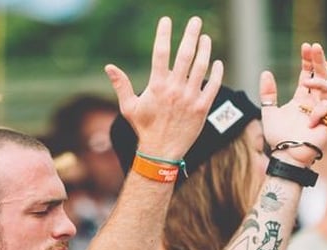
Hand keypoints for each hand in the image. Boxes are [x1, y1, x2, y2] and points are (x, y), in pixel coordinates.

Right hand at [105, 16, 222, 159]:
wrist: (161, 153)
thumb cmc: (144, 129)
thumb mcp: (129, 107)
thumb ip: (121, 85)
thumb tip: (109, 67)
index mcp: (157, 86)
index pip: (160, 53)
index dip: (164, 34)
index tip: (167, 20)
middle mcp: (175, 89)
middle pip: (185, 55)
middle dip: (191, 34)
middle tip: (196, 21)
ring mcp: (190, 98)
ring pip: (201, 67)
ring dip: (205, 49)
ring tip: (206, 38)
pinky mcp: (202, 108)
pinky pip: (214, 86)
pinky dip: (217, 72)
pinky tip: (217, 62)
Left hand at [260, 42, 326, 166]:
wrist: (285, 155)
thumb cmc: (279, 138)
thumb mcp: (269, 112)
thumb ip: (268, 94)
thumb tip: (265, 73)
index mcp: (302, 98)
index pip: (308, 75)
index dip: (308, 61)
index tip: (306, 46)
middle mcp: (314, 102)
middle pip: (321, 76)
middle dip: (318, 60)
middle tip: (314, 47)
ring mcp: (323, 111)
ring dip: (317, 82)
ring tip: (306, 81)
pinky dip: (317, 112)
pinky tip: (309, 121)